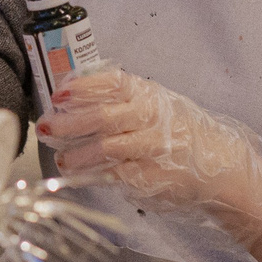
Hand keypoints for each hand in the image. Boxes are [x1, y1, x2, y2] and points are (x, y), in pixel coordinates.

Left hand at [40, 66, 261, 243]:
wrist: (217, 164)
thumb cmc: (177, 131)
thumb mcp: (154, 104)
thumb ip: (119, 99)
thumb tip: (70, 95)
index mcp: (148, 95)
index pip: (113, 84)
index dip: (83, 88)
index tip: (59, 93)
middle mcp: (151, 118)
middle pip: (104, 116)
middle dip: (69, 122)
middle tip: (45, 126)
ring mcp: (152, 148)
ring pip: (108, 148)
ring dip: (78, 154)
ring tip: (60, 158)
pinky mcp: (151, 177)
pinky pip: (116, 175)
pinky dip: (92, 175)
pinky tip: (77, 175)